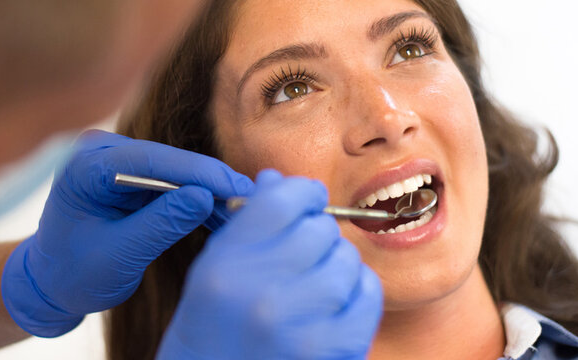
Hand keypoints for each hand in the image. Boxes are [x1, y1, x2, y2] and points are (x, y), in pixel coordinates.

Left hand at [1, 130, 253, 336]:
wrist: (51, 281)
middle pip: (168, 160)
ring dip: (209, 193)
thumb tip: (205, 197)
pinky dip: (197, 200)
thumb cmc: (74, 273)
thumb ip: (160, 224)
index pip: (149, 160)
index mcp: (83, 166)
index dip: (198, 173)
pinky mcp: (131, 174)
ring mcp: (115, 159)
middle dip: (210, 182)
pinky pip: (172, 182)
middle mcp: (99, 151)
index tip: (236, 189)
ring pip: (176, 171)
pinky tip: (225, 216)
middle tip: (253, 201)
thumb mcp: (118, 255)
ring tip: (244, 214)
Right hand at [157, 170, 382, 358]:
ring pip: (346, 260)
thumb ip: (245, 226)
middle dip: (316, 232)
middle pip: (319, 229)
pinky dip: (359, 290)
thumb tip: (277, 180)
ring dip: (338, 263)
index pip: (282, 200)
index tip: (305, 199)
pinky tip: (337, 300)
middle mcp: (261, 294)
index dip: (302, 192)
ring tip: (317, 279)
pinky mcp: (330, 351)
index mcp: (225, 266)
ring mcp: (298, 327)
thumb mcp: (212, 272)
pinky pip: (367, 296)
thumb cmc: (210, 330)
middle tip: (305, 250)